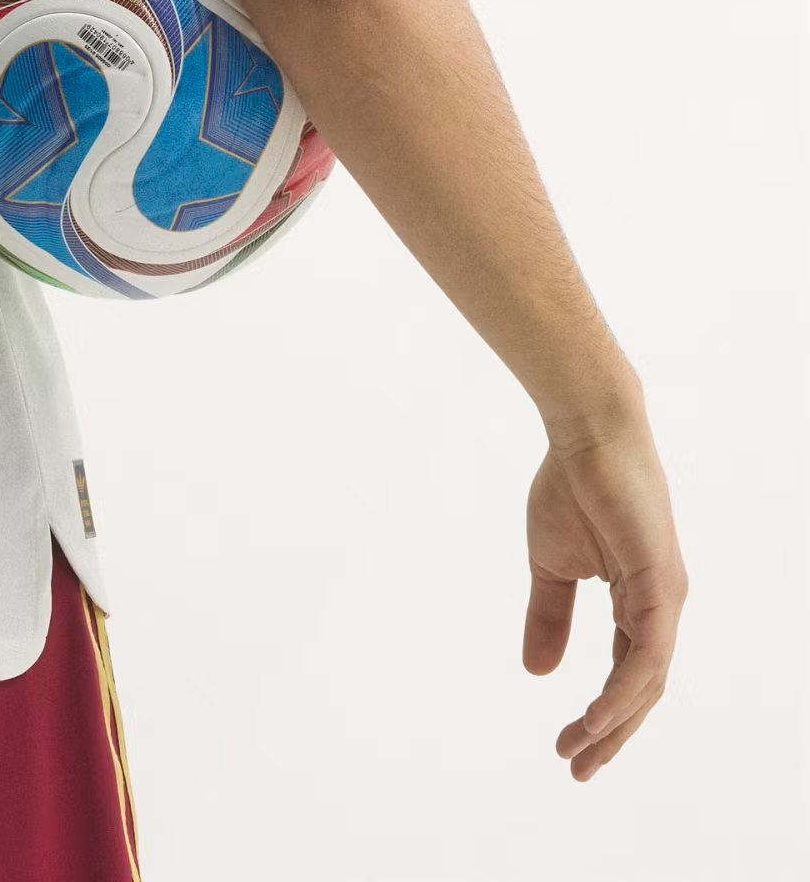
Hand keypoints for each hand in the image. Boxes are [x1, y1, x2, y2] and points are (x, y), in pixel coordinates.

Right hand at [522, 412, 686, 778]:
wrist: (585, 435)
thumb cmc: (570, 487)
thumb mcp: (549, 564)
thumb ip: (548, 616)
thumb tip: (537, 673)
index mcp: (640, 602)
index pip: (628, 674)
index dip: (601, 715)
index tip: (567, 748)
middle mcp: (662, 607)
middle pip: (643, 690)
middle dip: (611, 735)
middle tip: (576, 769)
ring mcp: (667, 598)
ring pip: (648, 681)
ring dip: (614, 723)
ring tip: (579, 750)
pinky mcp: (662, 586)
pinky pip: (647, 656)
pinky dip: (622, 691)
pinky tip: (596, 715)